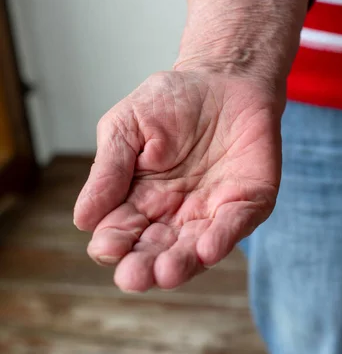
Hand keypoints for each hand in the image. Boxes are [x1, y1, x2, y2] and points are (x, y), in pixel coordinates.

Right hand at [73, 70, 281, 291]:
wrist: (223, 76)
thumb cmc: (171, 100)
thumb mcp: (126, 126)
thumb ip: (107, 169)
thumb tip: (82, 219)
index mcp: (139, 200)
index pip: (120, 233)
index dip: (112, 243)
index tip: (107, 247)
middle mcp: (174, 214)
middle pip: (155, 251)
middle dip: (144, 267)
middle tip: (134, 277)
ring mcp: (211, 211)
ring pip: (194, 250)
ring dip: (181, 264)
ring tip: (166, 271)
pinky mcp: (247, 201)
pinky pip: (234, 225)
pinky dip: (222, 238)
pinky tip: (206, 249)